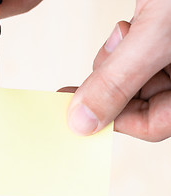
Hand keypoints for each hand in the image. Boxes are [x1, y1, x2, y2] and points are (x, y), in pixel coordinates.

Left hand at [59, 0, 170, 141]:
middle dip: (113, 83)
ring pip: (136, 77)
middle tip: (95, 70)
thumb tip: (83, 121)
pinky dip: (125, 43)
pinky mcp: (164, 35)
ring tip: (124, 34)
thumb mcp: (158, 32)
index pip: (154, 125)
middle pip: (142, 101)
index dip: (114, 120)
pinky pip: (138, 53)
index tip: (78, 111)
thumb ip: (119, 80)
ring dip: (117, 60)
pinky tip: (128, 26)